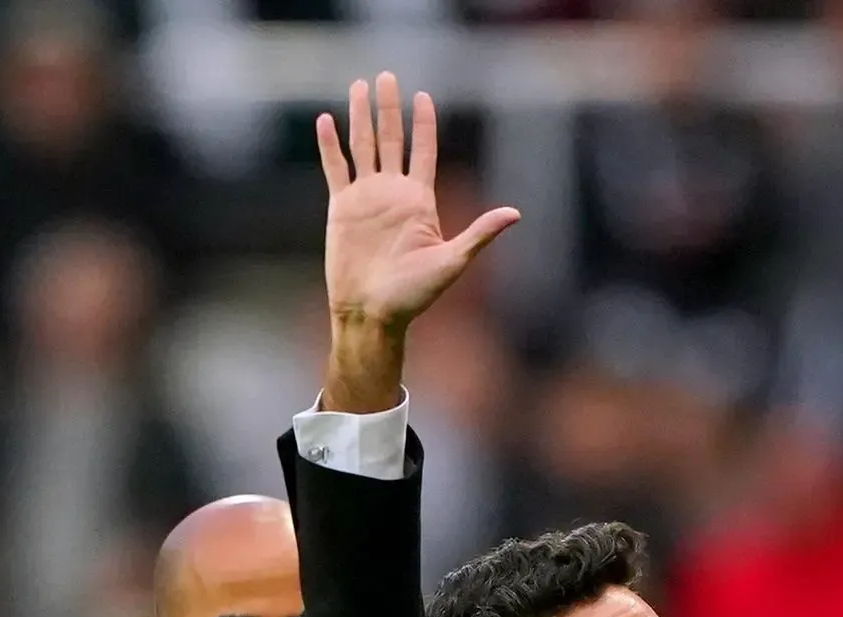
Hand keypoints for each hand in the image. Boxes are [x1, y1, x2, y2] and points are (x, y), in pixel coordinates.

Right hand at [319, 76, 518, 332]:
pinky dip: (330, 145)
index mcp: (419, 202)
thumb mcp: (452, 262)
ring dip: (361, 116)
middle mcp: (392, 194)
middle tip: (387, 76)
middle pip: (392, 140)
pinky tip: (327, 120)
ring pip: (363, 146)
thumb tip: (516, 214)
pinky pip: (335, 168)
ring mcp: (366, 198)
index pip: (424, 152)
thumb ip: (480, 233)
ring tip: (359, 86)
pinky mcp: (342, 208)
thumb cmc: (413, 296)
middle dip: (389, 108)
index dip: (424, 124)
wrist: (373, 314)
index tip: (423, 97)